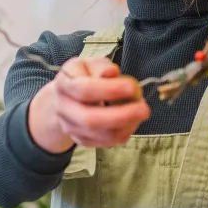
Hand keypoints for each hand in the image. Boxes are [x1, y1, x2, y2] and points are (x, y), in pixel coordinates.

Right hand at [28, 57, 149, 152]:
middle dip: (122, 116)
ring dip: (127, 125)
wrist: (65, 98)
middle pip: (91, 120)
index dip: (110, 90)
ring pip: (101, 135)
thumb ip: (102, 67)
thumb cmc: (83, 76)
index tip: (133, 87)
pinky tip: (132, 121)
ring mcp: (71, 128)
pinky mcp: (82, 140)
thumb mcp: (90, 64)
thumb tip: (113, 72)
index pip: (85, 90)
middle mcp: (63, 109)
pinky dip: (124, 133)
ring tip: (141, 112)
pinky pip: (106, 143)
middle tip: (144, 109)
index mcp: (64, 85)